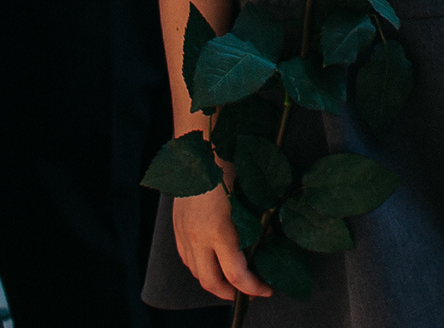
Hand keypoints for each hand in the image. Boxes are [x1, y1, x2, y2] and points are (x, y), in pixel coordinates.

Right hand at [171, 177, 266, 301]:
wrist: (198, 149)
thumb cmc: (228, 168)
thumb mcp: (248, 199)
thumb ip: (255, 226)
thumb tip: (266, 244)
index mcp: (219, 231)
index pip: (236, 274)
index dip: (253, 288)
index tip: (266, 290)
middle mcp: (198, 237)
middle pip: (211, 282)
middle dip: (231, 293)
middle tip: (249, 292)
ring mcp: (184, 233)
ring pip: (196, 272)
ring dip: (214, 280)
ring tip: (231, 280)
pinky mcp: (177, 227)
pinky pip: (186, 258)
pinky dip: (200, 267)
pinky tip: (211, 262)